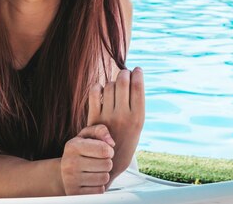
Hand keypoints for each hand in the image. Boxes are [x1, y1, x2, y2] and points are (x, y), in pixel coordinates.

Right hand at [60, 124, 114, 194]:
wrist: (64, 170)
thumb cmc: (80, 150)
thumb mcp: (87, 135)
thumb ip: (100, 130)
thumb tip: (111, 142)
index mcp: (72, 146)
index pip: (104, 150)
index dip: (110, 150)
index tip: (106, 151)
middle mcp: (69, 163)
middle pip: (107, 164)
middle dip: (107, 162)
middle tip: (99, 161)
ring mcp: (71, 180)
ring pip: (104, 178)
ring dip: (104, 174)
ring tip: (96, 170)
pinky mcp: (75, 193)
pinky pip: (99, 191)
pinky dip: (99, 186)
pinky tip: (92, 180)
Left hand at [87, 68, 144, 185]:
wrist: (110, 163)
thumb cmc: (126, 140)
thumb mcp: (138, 124)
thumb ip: (135, 104)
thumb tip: (132, 78)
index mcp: (138, 117)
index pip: (138, 87)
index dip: (137, 74)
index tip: (137, 70)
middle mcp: (123, 116)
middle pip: (123, 82)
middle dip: (124, 73)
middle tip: (124, 73)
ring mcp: (108, 116)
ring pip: (110, 86)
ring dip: (112, 81)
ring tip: (114, 86)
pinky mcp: (94, 118)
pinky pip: (94, 93)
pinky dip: (98, 87)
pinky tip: (101, 90)